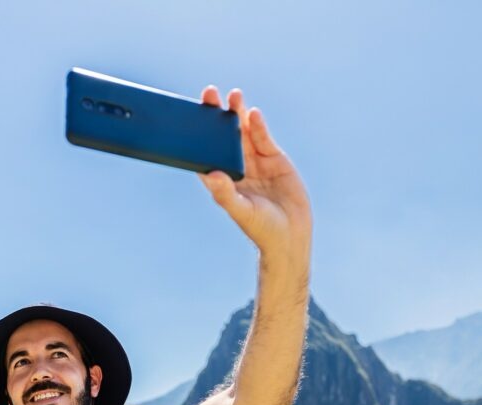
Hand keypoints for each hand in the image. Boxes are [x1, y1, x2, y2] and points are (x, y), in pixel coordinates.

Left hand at [197, 86, 311, 254]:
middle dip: (216, 115)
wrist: (291, 234)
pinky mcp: (274, 159)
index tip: (190, 115)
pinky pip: (263, 138)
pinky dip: (258, 126)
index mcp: (221, 180)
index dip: (197, 133)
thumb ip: (225, 194)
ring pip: (243, 133)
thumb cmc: (261, 228)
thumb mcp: (241, 211)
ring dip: (237, 114)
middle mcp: (236, 167)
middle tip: (209, 93)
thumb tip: (211, 176)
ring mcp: (255, 162)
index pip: (205, 152)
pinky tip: (253, 113)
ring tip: (233, 96)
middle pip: (222, 136)